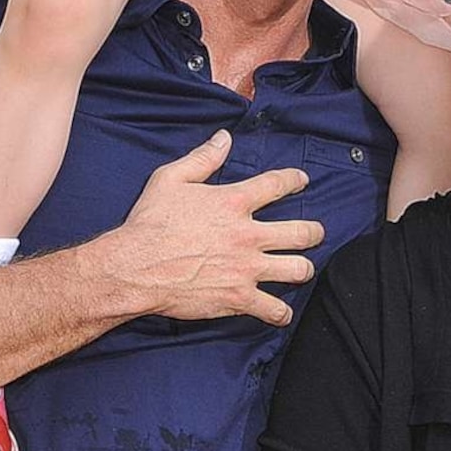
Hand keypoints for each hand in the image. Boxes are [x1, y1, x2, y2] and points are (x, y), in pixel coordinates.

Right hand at [105, 133, 323, 327]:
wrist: (136, 268)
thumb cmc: (150, 223)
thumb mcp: (170, 179)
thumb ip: (202, 158)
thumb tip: (224, 138)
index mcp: (233, 202)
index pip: (277, 185)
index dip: (294, 180)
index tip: (302, 180)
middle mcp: (248, 235)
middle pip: (301, 232)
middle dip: (314, 232)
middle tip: (315, 232)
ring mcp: (247, 269)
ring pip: (297, 270)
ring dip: (303, 269)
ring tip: (301, 269)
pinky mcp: (239, 297)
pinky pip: (273, 309)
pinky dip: (280, 313)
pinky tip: (281, 312)